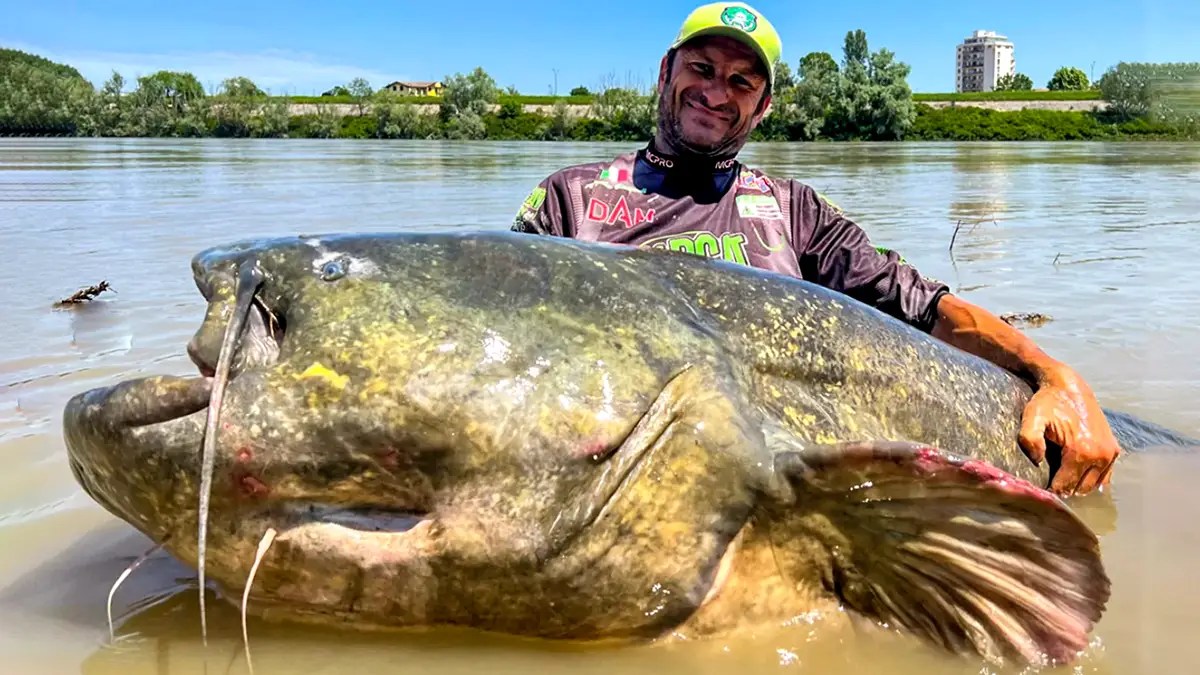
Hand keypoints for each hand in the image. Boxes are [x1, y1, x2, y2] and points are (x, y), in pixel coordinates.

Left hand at [1018, 366, 1121, 496]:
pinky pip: (1104, 476)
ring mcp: (1111, 454)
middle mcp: (1101, 455)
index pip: (1065, 486)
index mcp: (1082, 451)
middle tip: (1048, 481)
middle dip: (1064, 488)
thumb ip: (1030, 439)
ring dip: (1078, 485)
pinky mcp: (1115, 450)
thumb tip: (1037, 461)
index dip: (1050, 490)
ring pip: (1093, 485)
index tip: (1039, 487)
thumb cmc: (1048, 403)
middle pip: (1080, 488)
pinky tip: (1076, 472)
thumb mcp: (1032, 417)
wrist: (1069, 387)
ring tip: (1061, 477)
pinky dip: (1091, 478)